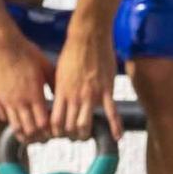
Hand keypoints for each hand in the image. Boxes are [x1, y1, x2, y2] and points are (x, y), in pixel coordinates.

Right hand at [0, 30, 54, 143]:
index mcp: (35, 95)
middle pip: (29, 129)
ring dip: (23, 135)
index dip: (48, 132)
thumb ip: (54, 83)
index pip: (43, 124)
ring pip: (15, 126)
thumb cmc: (26, 52)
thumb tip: (63, 95)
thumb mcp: (46, 66)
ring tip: (28, 138)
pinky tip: (14, 122)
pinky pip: (2, 116)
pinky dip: (9, 122)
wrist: (2, 45)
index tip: (52, 134)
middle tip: (42, 140)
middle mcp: (20, 101)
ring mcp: (6, 100)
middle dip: (37, 138)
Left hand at [50, 20, 122, 141]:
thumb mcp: (59, 71)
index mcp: (62, 91)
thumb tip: (58, 101)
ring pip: (86, 124)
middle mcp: (75, 96)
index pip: (55, 121)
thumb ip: (60, 88)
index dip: (56, 131)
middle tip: (74, 136)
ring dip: (86, 133)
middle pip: (70, 126)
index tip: (59, 133)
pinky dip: (115, 126)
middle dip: (71, 135)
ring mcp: (91, 94)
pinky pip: (112, 112)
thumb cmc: (72, 52)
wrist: (88, 36)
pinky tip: (117, 137)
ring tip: (87, 135)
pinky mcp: (106, 90)